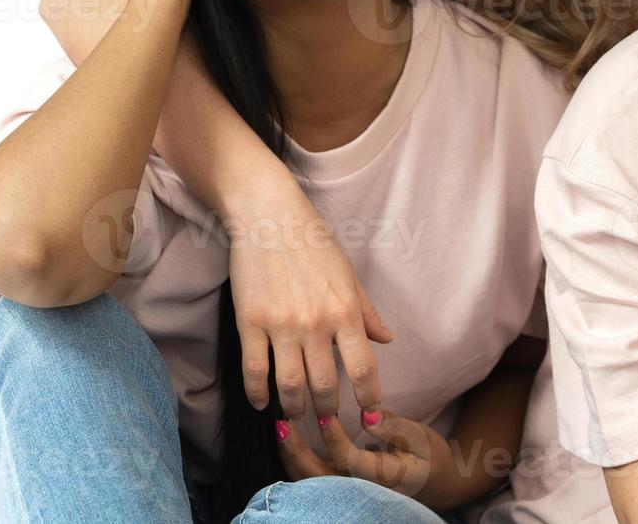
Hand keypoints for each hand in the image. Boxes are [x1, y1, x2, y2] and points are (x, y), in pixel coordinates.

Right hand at [229, 187, 393, 423]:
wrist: (270, 217)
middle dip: (329, 410)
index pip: (363, 368)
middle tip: (329, 421)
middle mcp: (316, 323)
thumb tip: (387, 340)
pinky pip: (255, 371)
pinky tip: (263, 403)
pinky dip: (259, 394)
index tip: (371, 416)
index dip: (369, 398)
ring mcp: (281, 325)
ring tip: (298, 415)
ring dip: (296, 408)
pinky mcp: (250, 322)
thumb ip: (367, 312)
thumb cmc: (314, 243)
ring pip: (290, 386)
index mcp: (345, 311)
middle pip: (325, 385)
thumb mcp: (349, 276)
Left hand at [277, 409, 465, 509]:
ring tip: (280, 430)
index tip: (324, 412)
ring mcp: (352, 494)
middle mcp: (363, 490)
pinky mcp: (345, 491)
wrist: (439, 485)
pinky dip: (299, 463)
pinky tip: (290, 443)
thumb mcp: (421, 437)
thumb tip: (368, 415)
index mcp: (384, 477)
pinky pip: (315, 481)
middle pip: (320, 478)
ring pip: (312, 483)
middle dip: (296, 451)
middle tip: (281, 423)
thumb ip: (394, 426)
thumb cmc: (430, 458)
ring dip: (292, 457)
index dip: (333, 437)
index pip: (350, 460)